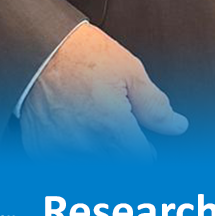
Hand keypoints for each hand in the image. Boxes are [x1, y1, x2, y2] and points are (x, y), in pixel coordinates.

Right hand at [19, 23, 187, 157]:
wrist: (37, 46)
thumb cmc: (83, 54)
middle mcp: (84, 145)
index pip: (141, 164)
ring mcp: (58, 151)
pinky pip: (61, 164)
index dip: (146, 153)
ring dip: (97, 156)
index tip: (144, 145)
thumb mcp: (130, 71)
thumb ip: (155, 106)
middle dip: (122, 154)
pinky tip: (72, 130)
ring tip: (92, 126)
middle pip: (117, 169)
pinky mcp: (39, 150)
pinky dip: (70, 154)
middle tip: (116, 129)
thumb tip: (177, 126)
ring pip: (90, 169)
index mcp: (111, 128)